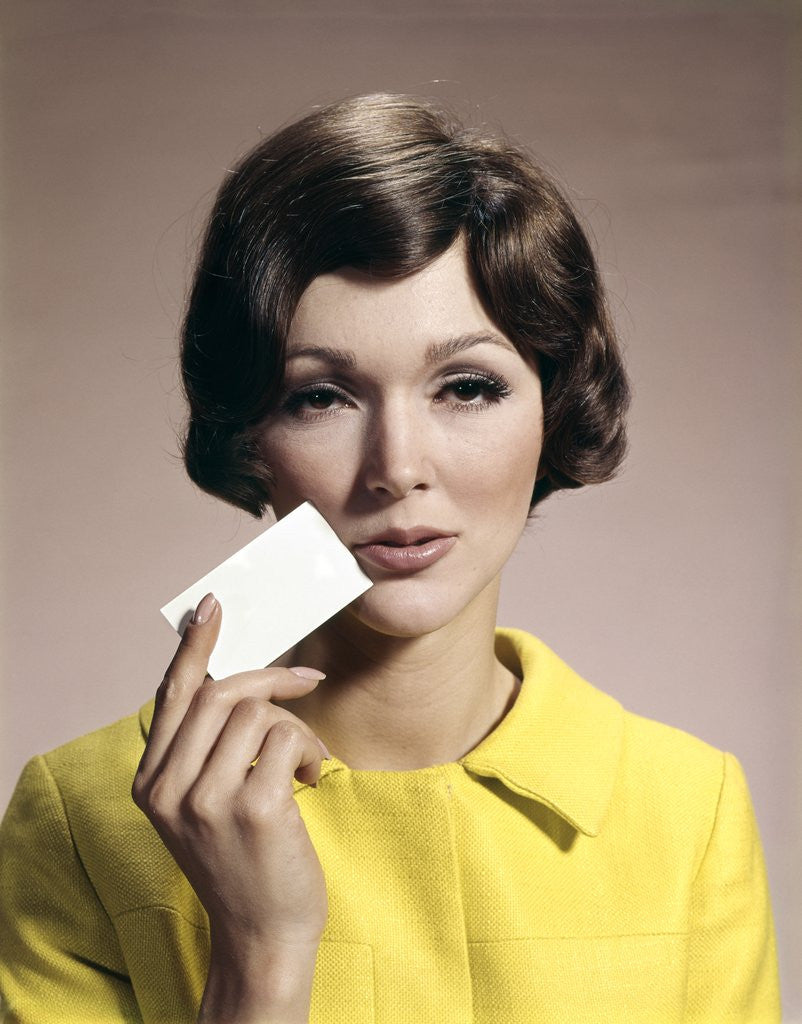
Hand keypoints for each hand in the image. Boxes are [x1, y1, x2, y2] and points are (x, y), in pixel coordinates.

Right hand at [132, 592, 329, 958]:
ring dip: (297, 727)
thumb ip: (206, 748)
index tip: (214, 608)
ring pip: (258, 711)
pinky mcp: (252, 808)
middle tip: (307, 680)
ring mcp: (206, 800)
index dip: (194, 647)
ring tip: (305, 763)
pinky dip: (311, 750)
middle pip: (220, 692)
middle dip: (272, 678)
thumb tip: (238, 679)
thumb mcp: (204, 803)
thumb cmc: (242, 859)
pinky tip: (312, 780)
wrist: (261, 932)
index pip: (172, 697)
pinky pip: (288, 737)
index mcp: (149, 784)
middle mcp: (167, 789)